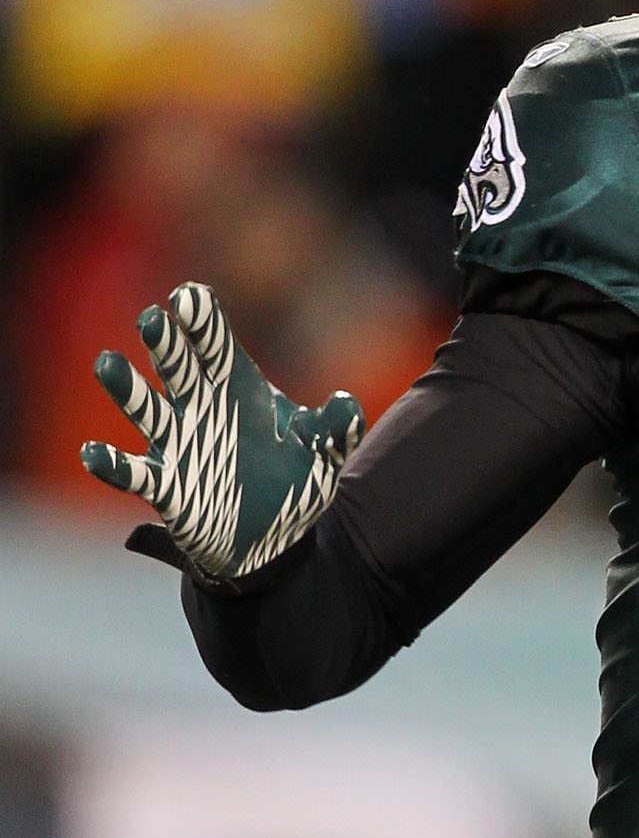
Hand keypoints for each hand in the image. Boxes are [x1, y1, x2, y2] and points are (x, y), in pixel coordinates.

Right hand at [81, 281, 362, 580]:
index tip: (189, 296)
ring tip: (108, 364)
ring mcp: (178, 445)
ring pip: (146, 410)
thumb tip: (347, 403)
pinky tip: (93, 454)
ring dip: (127, 389)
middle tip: (152, 319)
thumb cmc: (296, 486)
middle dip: (164, 344)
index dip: (202, 321)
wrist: (277, 541)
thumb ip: (337, 428)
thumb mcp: (326, 455)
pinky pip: (133, 473)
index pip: (214, 346)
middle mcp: (201, 410)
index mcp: (236, 390)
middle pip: (177, 368)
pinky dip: (112, 464)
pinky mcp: (165, 487)